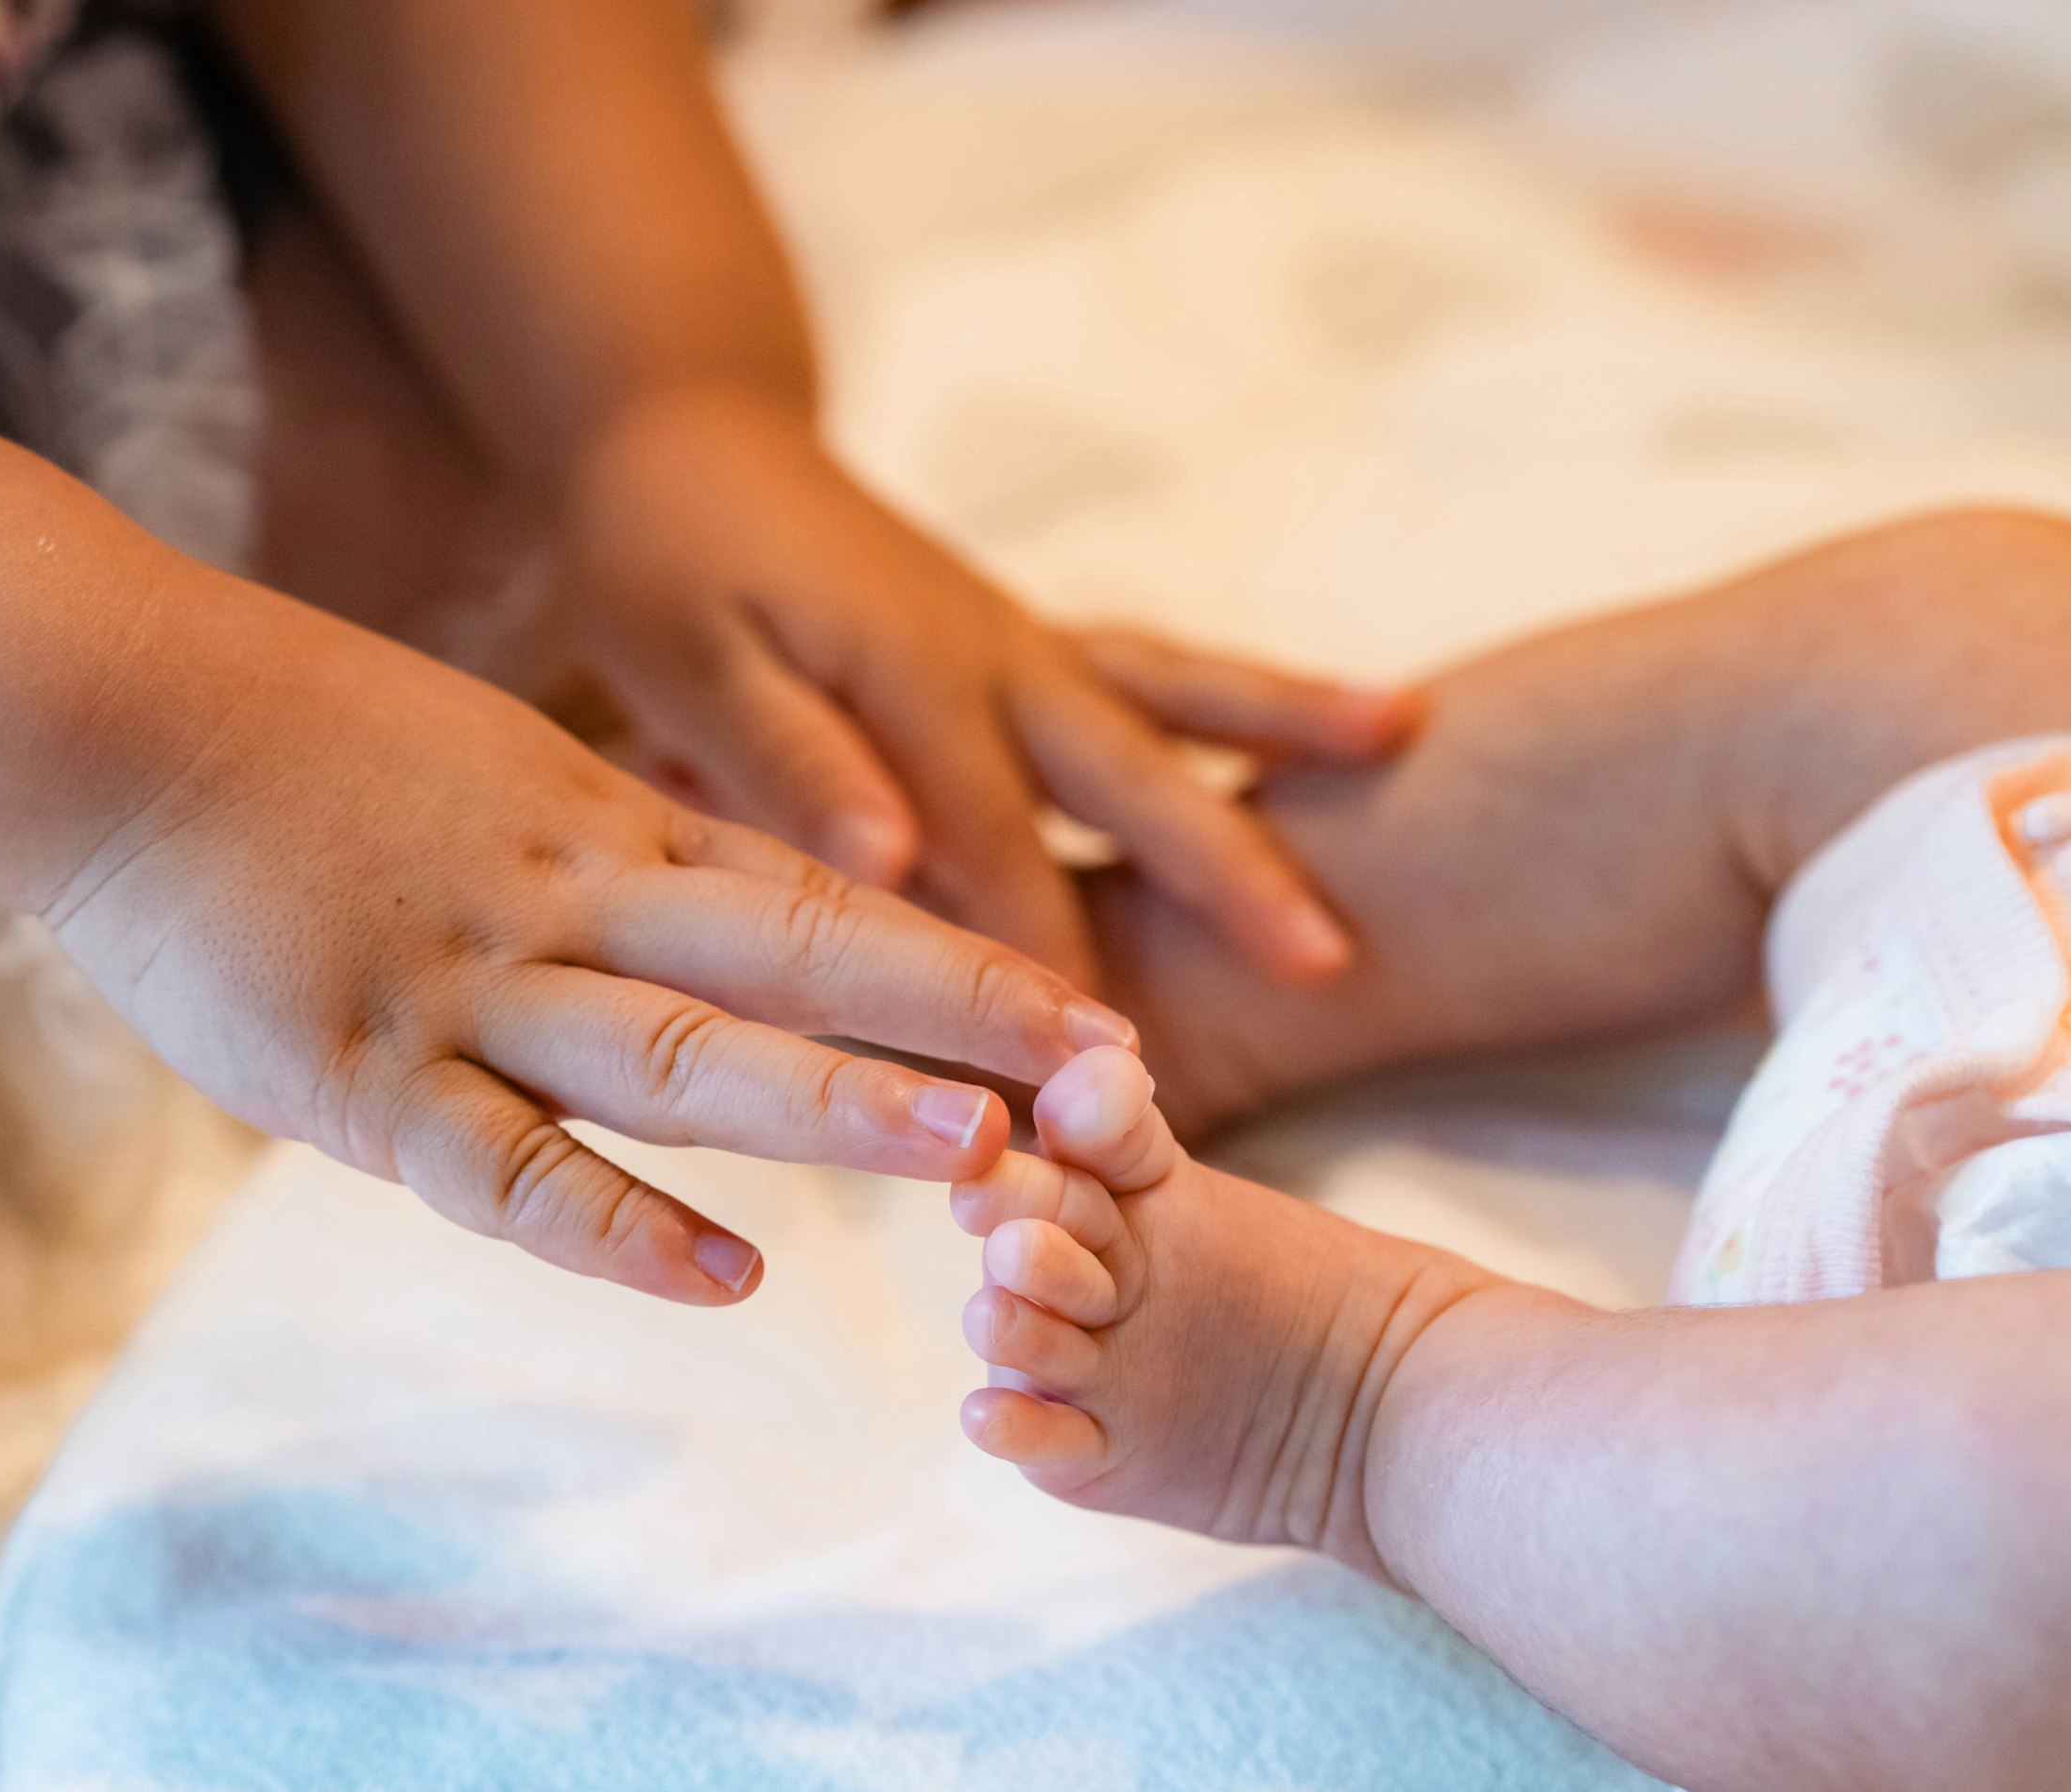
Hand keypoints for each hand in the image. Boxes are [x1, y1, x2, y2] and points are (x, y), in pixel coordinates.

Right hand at [42, 578, 1134, 1305]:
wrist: (107, 711)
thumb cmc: (301, 753)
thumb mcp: (502, 780)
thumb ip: (618, 863)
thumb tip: (735, 942)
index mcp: (611, 833)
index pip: (827, 904)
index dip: (972, 967)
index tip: (1108, 1027)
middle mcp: (570, 901)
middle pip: (805, 959)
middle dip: (968, 1022)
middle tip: (1118, 1081)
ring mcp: (468, 987)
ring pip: (681, 1052)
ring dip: (833, 1102)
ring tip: (974, 1154)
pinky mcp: (358, 1074)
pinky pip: (508, 1162)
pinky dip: (614, 1220)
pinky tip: (722, 1275)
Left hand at [553, 383, 1416, 987]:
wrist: (682, 433)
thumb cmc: (664, 563)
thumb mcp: (688, 661)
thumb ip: (789, 764)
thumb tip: (887, 861)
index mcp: (906, 683)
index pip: (993, 855)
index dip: (1049, 973)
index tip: (1110, 1080)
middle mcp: (989, 656)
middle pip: (1129, 769)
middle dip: (1230, 869)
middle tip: (1333, 962)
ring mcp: (1021, 640)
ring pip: (1174, 691)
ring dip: (1286, 723)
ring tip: (1406, 733)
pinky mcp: (1028, 637)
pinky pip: (1159, 665)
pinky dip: (1252, 690)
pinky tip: (1357, 715)